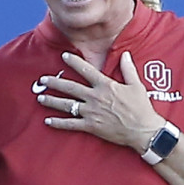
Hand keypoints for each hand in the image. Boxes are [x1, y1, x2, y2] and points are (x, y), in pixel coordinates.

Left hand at [36, 51, 162, 150]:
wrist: (143, 130)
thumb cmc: (141, 108)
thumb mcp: (136, 85)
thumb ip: (128, 69)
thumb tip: (125, 54)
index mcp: (105, 85)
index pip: (86, 70)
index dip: (74, 62)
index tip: (63, 56)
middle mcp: (95, 97)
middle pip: (70, 88)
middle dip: (54, 82)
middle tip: (42, 79)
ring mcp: (91, 112)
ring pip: (67, 105)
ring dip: (52, 101)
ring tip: (40, 97)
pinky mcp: (91, 126)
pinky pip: (71, 124)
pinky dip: (58, 123)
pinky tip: (47, 120)